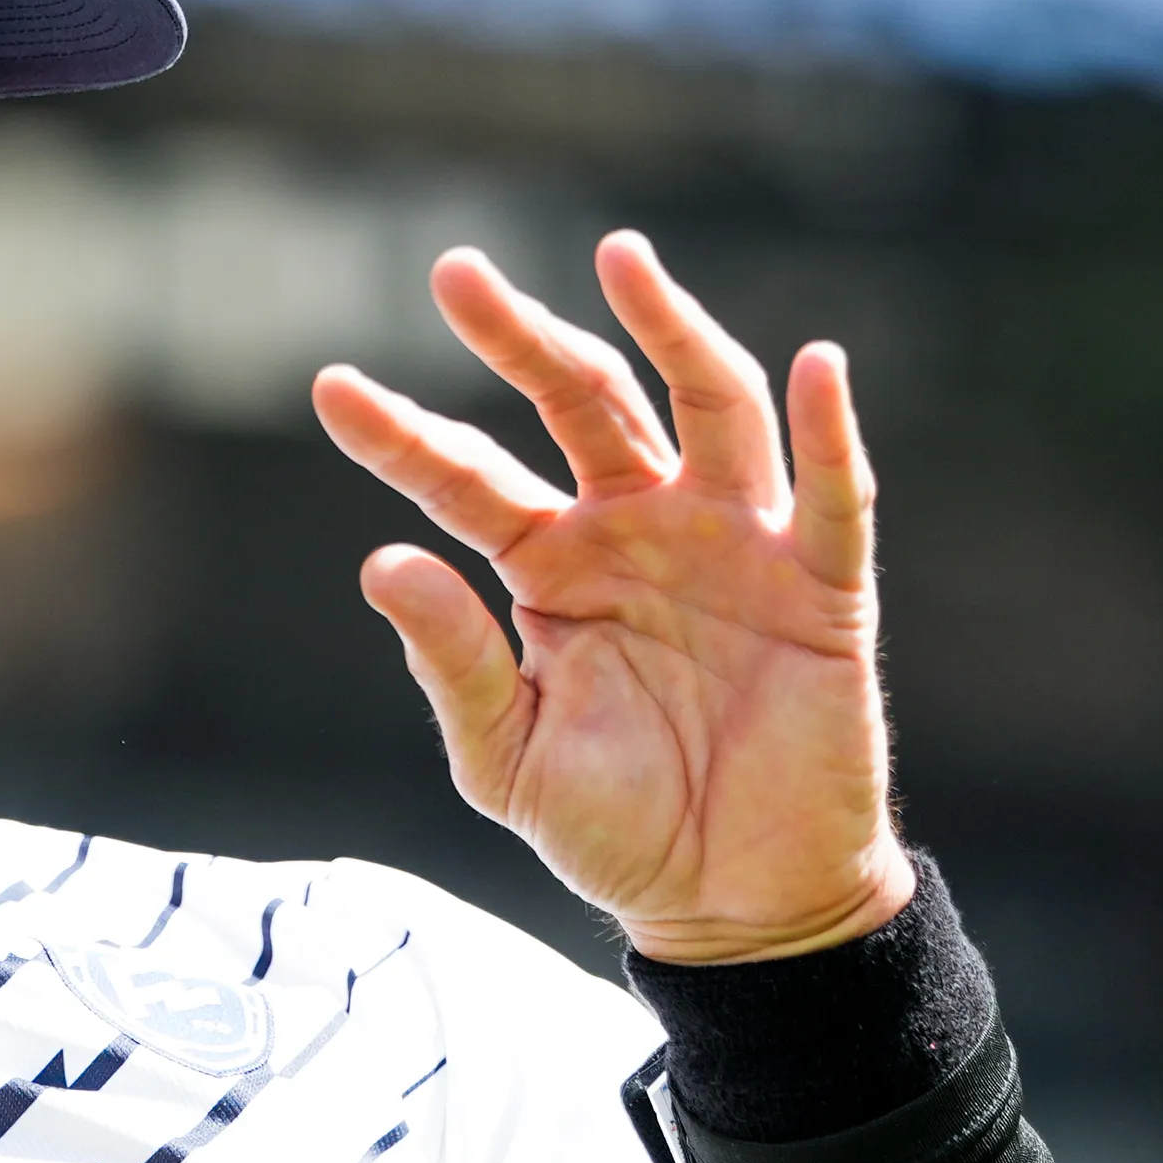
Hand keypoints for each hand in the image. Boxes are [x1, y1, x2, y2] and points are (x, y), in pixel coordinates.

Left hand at [311, 230, 908, 964]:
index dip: (401, 434)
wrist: (732, 903)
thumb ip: (455, 663)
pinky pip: (834, 497)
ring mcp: (732, 547)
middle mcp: (637, 530)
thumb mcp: (507, 759)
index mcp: (551, 567)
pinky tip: (818, 366)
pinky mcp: (822, 588)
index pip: (466, 478)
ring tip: (619, 258)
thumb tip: (383, 561)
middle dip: (519, 337)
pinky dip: (830, 431)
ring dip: (670, 328)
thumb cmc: (615, 829)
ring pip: (706, 407)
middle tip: (453, 272)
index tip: (329, 389)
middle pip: (579, 403)